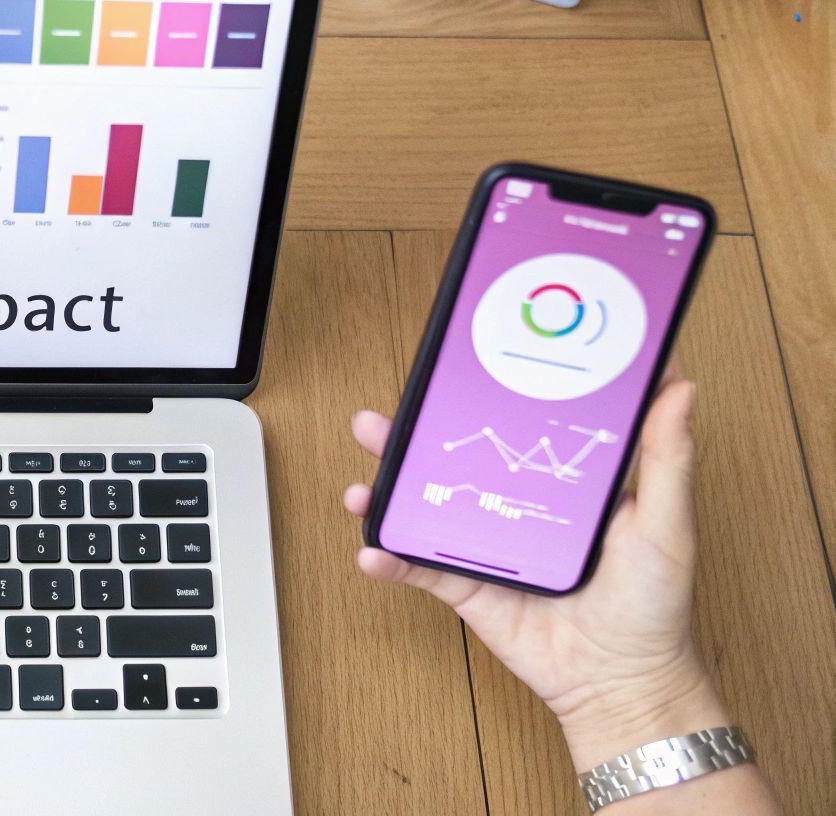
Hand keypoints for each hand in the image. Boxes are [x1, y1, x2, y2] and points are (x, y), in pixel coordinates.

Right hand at [343, 377, 728, 767]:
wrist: (621, 681)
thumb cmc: (653, 604)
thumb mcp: (666, 522)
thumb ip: (667, 457)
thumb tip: (681, 386)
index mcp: (561, 482)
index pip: (518, 425)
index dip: (488, 395)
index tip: (463, 364)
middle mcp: (517, 506)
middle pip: (456, 458)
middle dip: (413, 436)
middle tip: (388, 413)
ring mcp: (487, 545)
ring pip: (427, 506)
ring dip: (387, 491)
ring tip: (364, 483)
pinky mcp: (468, 586)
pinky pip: (420, 567)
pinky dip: (391, 559)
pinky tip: (373, 550)